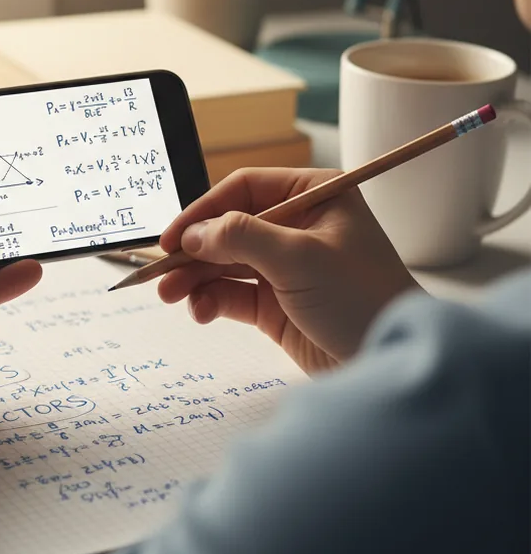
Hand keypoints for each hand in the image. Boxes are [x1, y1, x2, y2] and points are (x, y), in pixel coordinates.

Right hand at [157, 168, 418, 373]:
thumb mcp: (302, 258)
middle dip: (194, 250)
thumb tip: (193, 234)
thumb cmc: (364, 299)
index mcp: (313, 196)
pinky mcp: (277, 303)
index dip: (204, 210)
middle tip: (162, 272)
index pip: (244, 189)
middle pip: (228, 227)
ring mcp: (286, 266)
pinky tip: (200, 311)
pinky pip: (232, 293)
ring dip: (195, 278)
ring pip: (225, 262)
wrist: (392, 364)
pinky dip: (211, 300)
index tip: (172, 237)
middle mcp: (297, 225)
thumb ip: (242, 238)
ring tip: (170, 297)